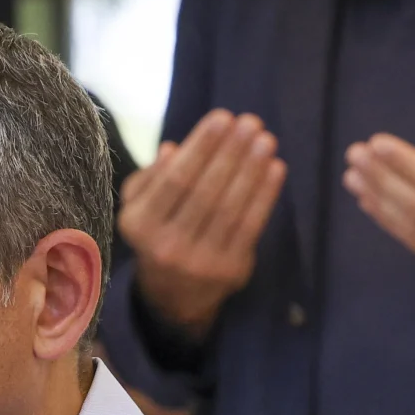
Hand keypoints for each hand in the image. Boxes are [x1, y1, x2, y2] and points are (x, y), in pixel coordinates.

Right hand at [118, 110, 287, 336]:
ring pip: (230, 209)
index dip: (201, 146)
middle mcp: (166, 246)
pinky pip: (250, 227)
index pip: (175, 179)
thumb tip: (171, 149)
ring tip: (266, 139)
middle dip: (231, 153)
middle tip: (251, 122)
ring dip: (252, 170)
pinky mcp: (230, 271)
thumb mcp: (140, 207)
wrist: (174, 297)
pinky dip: (265, 195)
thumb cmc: (158, 234)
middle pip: (205, 192)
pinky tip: (275, 168)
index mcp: (139, 225)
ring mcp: (200, 262)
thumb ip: (151, 177)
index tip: (222, 117)